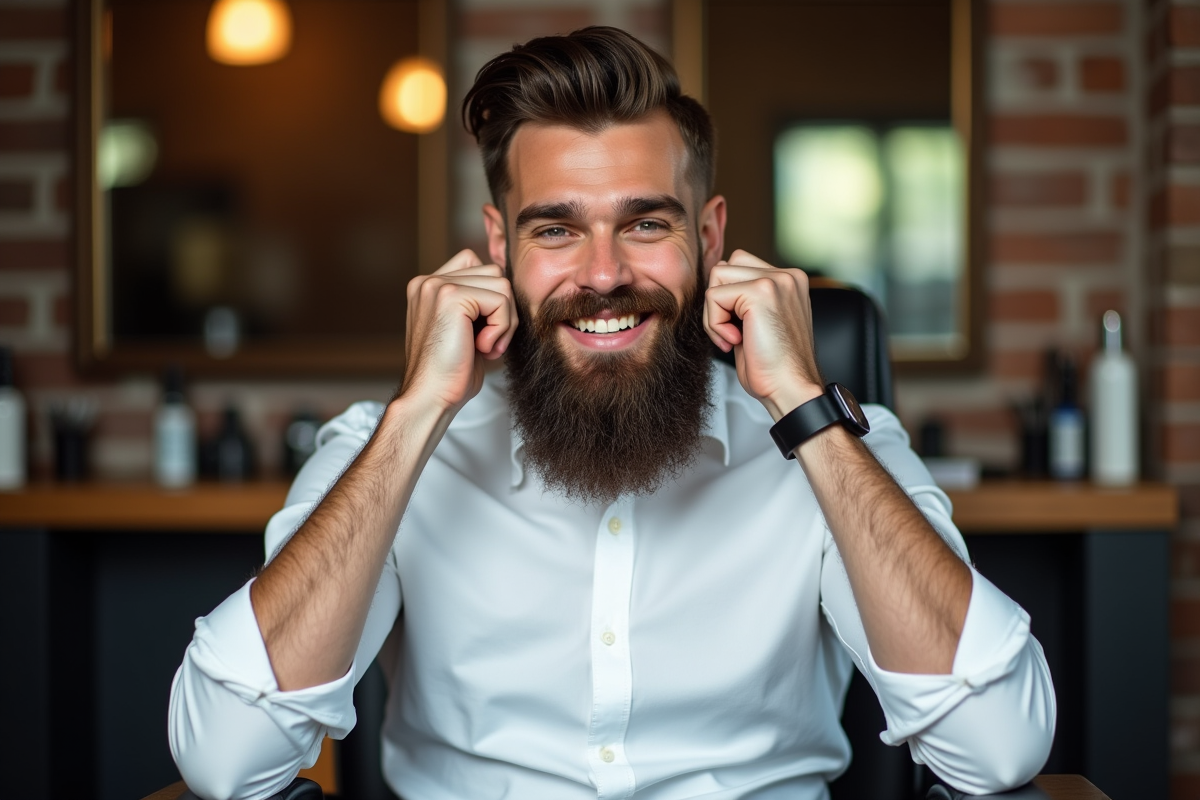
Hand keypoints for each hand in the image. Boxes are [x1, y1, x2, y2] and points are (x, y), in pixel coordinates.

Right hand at [400, 249, 516, 412]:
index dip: (493, 298)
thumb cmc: (451, 374)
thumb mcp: (467, 330)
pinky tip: (483, 348)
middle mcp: (429, 281)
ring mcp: (437, 286)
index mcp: (429, 287)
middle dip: (503, 310)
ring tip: (486, 346)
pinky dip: (502, 328)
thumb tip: (509, 289)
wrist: (431, 398)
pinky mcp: (450, 297)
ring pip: (502, 284)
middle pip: (494, 273)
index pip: (478, 266)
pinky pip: (500, 300)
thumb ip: (479, 304)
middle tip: (489, 343)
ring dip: (505, 320)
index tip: (484, 332)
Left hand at [703, 249, 824, 420]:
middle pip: (725, 267)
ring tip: (734, 337)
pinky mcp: (761, 292)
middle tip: (734, 333)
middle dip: (719, 302)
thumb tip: (717, 278)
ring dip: (715, 313)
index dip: (728, 299)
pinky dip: (714, 323)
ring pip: (717, 277)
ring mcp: (777, 280)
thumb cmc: (773, 367)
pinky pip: (713, 296)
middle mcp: (787, 275)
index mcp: (789, 280)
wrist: (790, 389)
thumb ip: (743, 298)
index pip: (739, 265)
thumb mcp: (758, 323)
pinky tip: (736, 341)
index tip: (741, 330)